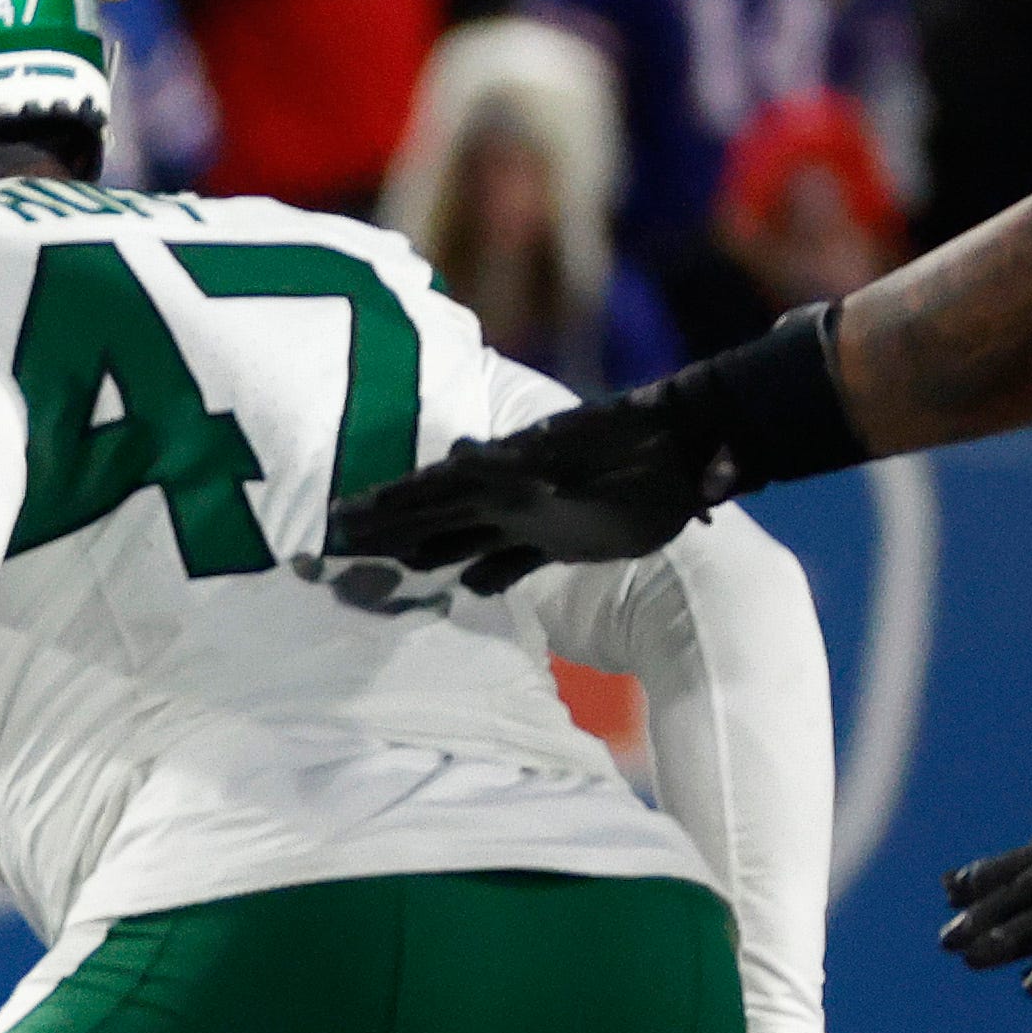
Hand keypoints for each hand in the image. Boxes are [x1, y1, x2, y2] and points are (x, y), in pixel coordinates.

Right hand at [319, 390, 722, 598]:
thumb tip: (455, 453)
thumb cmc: (637, 462)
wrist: (694, 446)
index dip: (385, 506)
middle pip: (435, 511)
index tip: (338, 519)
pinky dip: (490, 572)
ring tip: (389, 564)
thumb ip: (517, 466)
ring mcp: (535, 514)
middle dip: (388, 527)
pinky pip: (514, 557)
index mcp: (503, 472)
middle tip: (337, 541)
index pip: (429, 490)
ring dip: (428, 548)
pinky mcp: (566, 536)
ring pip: (467, 533)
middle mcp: (508, 491)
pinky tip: (468, 586)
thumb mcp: (571, 462)